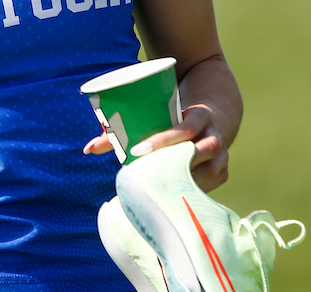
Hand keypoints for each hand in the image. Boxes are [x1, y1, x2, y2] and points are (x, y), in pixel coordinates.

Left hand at [82, 105, 229, 191]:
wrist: (210, 115)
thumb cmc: (173, 116)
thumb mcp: (155, 114)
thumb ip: (122, 131)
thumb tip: (88, 150)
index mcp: (200, 114)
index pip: (186, 127)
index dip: (164, 139)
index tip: (137, 149)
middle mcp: (215, 133)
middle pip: (203, 149)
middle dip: (176, 162)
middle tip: (148, 173)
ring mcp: (223, 153)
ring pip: (213, 169)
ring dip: (189, 180)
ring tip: (162, 188)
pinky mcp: (222, 168)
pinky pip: (216, 181)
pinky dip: (200, 190)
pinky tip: (180, 197)